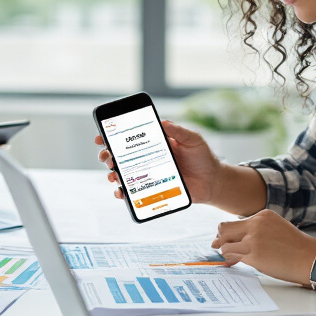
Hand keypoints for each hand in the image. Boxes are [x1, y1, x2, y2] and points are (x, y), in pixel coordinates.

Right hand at [94, 120, 220, 204]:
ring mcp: (149, 175)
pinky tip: (121, 192)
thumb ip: (178, 131)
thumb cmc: (202, 157)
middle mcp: (148, 159)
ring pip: (124, 175)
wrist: (213, 181)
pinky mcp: (153, 190)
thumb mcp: (192, 139)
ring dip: (113, 174)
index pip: (129, 138)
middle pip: (121, 157)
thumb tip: (162, 122)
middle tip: (107, 156)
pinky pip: (134, 193)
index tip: (102, 136)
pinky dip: (124, 193)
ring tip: (113, 174)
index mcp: (154, 144)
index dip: (112, 137)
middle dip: (108, 156)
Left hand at [211, 210, 315, 284]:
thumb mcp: (276, 230)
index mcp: (263, 215)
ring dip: (226, 251)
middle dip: (221, 239)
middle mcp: (256, 224)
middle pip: (224, 228)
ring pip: (224, 243)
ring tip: (231, 258)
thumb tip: (237, 239)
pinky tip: (233, 262)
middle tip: (219, 246)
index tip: (229, 240)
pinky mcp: (253, 254)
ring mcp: (253, 239)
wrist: (311, 260)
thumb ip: (257, 231)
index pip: (237, 222)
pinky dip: (230, 259)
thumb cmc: (296, 248)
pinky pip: (231, 255)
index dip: (231, 233)